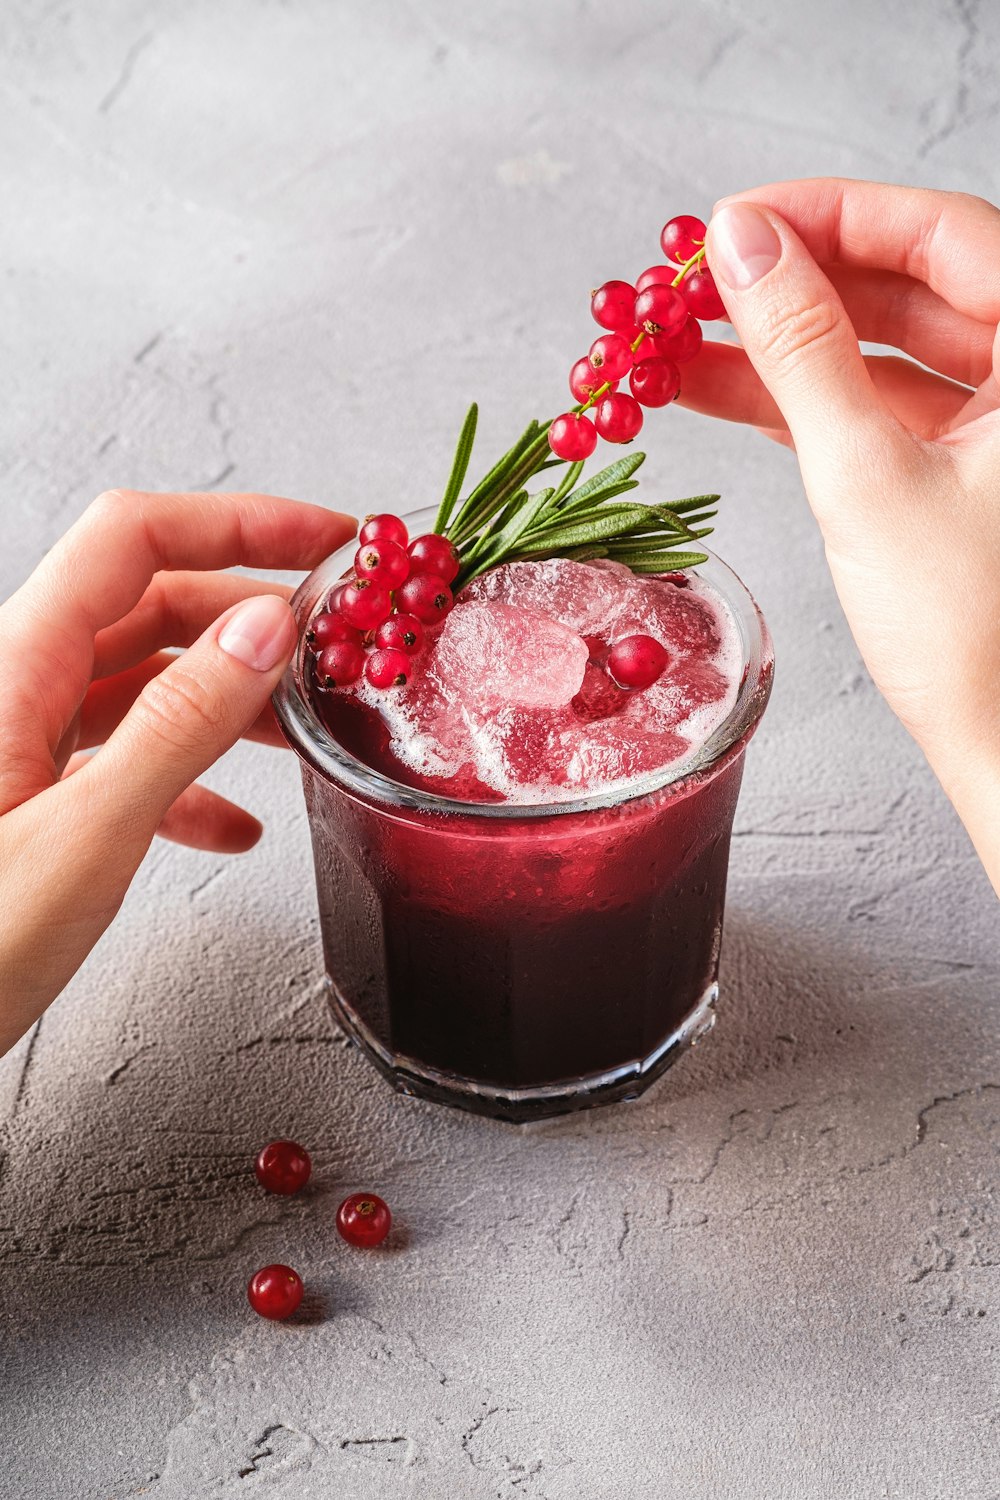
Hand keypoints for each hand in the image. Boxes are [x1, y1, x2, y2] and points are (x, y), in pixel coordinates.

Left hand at [0, 489, 354, 1054]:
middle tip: (330, 640)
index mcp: (14, 668)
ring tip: (298, 732)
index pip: (135, 540)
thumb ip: (177, 724)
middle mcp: (14, 687)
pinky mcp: (31, 798)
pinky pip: (122, 755)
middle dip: (248, 614)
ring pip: (143, 681)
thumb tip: (262, 629)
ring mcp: (20, 743)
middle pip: (148, 602)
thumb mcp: (85, 835)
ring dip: (227, 697)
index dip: (237, 522)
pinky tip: (231, 827)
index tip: (327, 541)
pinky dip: (189, 778)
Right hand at [676, 179, 999, 895]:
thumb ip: (800, 347)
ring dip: (777, 344)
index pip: (940, 232)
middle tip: (686, 283)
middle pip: (905, 284)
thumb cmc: (967, 631)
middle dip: (788, 280)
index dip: (828, 212)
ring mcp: (997, 423)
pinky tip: (711, 388)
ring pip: (879, 348)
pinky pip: (873, 406)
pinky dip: (796, 398)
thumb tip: (737, 243)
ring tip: (671, 342)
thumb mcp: (866, 475)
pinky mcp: (958, 469)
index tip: (729, 220)